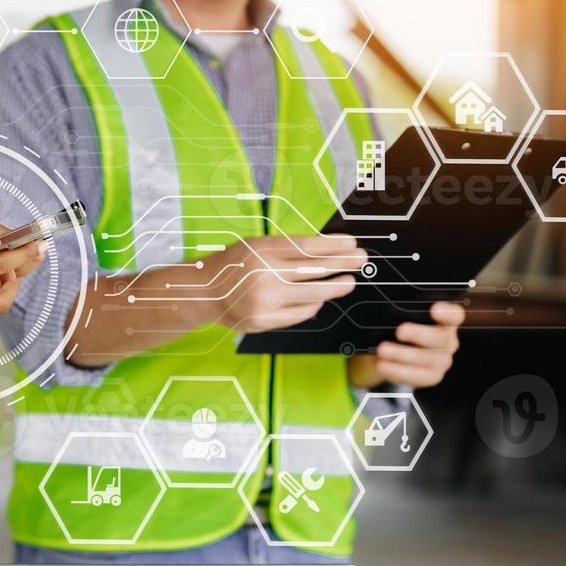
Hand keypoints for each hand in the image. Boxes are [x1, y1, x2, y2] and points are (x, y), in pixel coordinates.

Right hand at [207, 235, 367, 333]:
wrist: (203, 292)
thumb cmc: (234, 264)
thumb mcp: (256, 245)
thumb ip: (286, 249)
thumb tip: (328, 251)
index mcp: (261, 250)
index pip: (306, 247)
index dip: (332, 246)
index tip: (352, 244)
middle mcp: (263, 275)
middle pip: (314, 269)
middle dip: (342, 264)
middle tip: (361, 260)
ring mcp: (264, 300)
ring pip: (312, 293)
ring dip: (335, 287)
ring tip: (349, 281)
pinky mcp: (264, 321)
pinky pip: (300, 313)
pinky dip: (313, 304)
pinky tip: (322, 298)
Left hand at [349, 301, 463, 388]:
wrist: (391, 352)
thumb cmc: (398, 326)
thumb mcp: (400, 316)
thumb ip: (401, 311)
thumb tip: (385, 308)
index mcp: (445, 321)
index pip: (454, 315)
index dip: (448, 312)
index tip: (434, 309)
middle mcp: (448, 340)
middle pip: (441, 338)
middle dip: (419, 334)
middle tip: (399, 331)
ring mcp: (442, 360)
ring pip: (428, 359)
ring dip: (403, 354)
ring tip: (382, 350)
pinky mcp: (432, 376)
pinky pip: (418, 376)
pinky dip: (398, 371)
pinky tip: (383, 365)